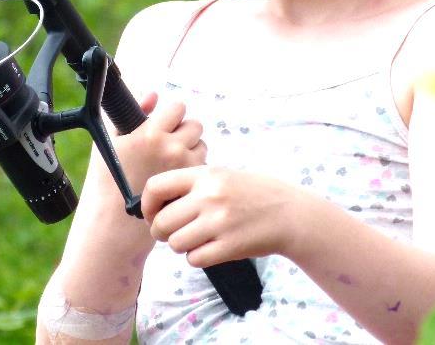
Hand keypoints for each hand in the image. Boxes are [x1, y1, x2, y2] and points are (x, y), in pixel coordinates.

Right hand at [112, 93, 206, 193]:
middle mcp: (171, 147)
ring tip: (172, 160)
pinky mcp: (189, 183)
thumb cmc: (107, 179)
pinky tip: (175, 174)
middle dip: (183, 130)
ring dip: (190, 148)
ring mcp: (183, 166)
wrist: (113, 220)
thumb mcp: (112, 140)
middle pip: (194, 125)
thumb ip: (135, 111)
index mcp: (151, 133)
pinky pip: (201, 165)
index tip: (164, 123)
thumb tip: (153, 95)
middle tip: (170, 142)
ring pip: (201, 145)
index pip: (178, 108)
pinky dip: (192, 167)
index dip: (171, 115)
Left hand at [142, 166, 301, 267]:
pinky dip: (197, 257)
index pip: (156, 187)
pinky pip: (194, 259)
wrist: (287, 212)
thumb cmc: (250, 192)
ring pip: (175, 243)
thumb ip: (191, 184)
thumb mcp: (221, 175)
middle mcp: (209, 196)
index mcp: (205, 175)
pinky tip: (210, 247)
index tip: (151, 213)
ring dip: (180, 245)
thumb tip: (154, 203)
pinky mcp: (229, 246)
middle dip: (161, 231)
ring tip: (196, 238)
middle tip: (172, 232)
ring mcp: (219, 222)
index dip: (146, 204)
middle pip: (161, 222)